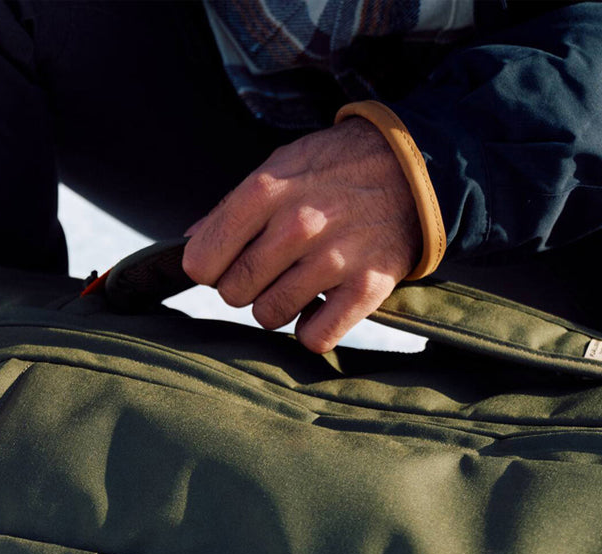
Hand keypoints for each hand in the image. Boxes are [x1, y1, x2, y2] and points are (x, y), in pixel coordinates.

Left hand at [182, 117, 421, 353]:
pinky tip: (321, 307)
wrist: (413, 168)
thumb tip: (189, 243)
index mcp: (266, 191)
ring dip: (279, 307)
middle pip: (233, 293)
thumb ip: (232, 207)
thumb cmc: (335, 169)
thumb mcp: (280, 167)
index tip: (227, 261)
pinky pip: (314, 338)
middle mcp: (298, 225)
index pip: (201, 261)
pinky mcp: (366, 288)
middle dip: (243, 287)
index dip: (209, 267)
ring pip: (269, 317)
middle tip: (270, 270)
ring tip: (299, 282)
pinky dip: (313, 330)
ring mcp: (334, 259)